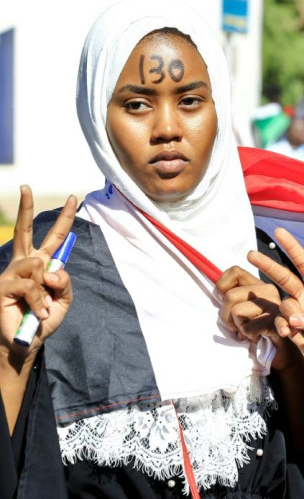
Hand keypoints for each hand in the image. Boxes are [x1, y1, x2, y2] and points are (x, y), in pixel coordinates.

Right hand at [0, 186, 76, 365]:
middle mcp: (24, 264)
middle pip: (26, 230)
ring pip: (36, 265)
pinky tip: (39, 313)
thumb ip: (64, 282)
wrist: (27, 342)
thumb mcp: (63, 299)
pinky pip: (30, 286)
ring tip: (44, 307)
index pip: (54, 237)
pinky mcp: (2, 287)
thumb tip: (51, 270)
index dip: (64, 218)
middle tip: (25, 186)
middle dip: (26, 208)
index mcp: (41, 265)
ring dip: (46, 289)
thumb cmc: (44, 319)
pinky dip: (39, 301)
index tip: (73, 198)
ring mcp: (10, 274)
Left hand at [216, 265, 300, 370]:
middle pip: (230, 295)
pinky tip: (257, 337)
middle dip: (226, 316)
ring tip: (249, 331)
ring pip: (237, 311)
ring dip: (238, 327)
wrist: (281, 351)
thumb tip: (217, 293)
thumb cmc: (258, 330)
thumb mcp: (244, 309)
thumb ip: (233, 297)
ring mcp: (274, 305)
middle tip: (237, 326)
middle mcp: (268, 290)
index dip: (222, 286)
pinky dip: (248, 336)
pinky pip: (247, 327)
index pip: (234, 271)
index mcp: (259, 284)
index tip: (224, 301)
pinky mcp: (276, 321)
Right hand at [246, 227, 303, 378]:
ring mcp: (299, 312)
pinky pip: (282, 324)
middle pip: (284, 278)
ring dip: (293, 322)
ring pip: (284, 308)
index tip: (279, 232)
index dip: (292, 248)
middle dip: (268, 266)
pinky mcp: (292, 329)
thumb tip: (292, 321)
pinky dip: (289, 332)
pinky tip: (303, 341)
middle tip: (250, 254)